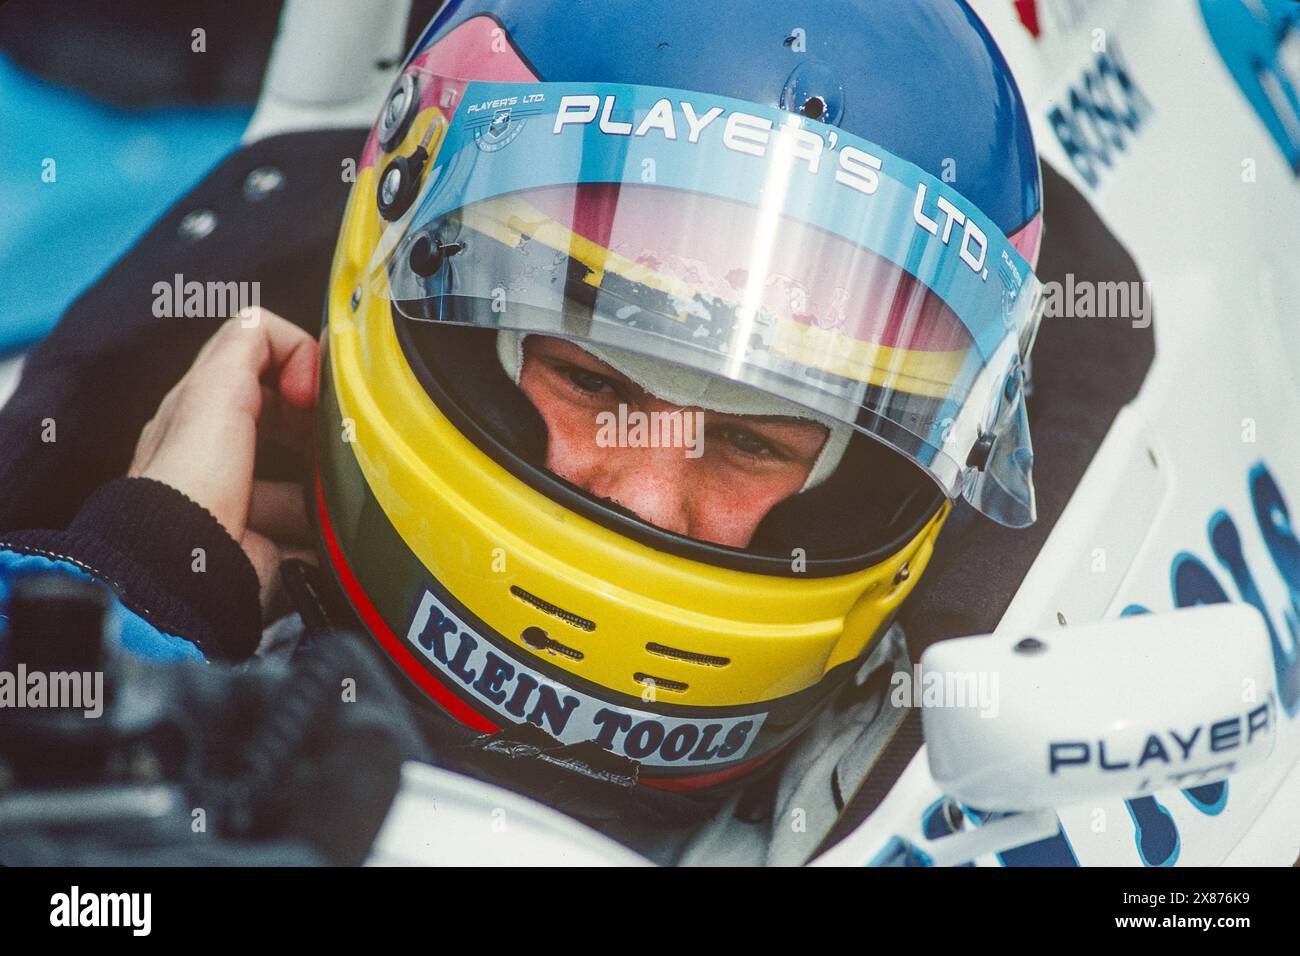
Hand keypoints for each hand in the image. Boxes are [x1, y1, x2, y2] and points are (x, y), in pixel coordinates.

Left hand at [128, 309, 318, 612]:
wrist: (188, 572)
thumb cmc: (192, 483)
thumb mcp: (216, 390)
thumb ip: (246, 344)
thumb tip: (274, 324)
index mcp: (200, 412)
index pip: (257, 360)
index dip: (294, 361)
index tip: (310, 390)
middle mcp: (219, 456)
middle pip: (288, 416)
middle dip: (319, 417)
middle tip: (334, 428)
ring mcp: (246, 503)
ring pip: (309, 475)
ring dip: (331, 475)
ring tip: (341, 481)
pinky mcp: (268, 546)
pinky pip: (314, 530)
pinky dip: (331, 529)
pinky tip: (337, 527)